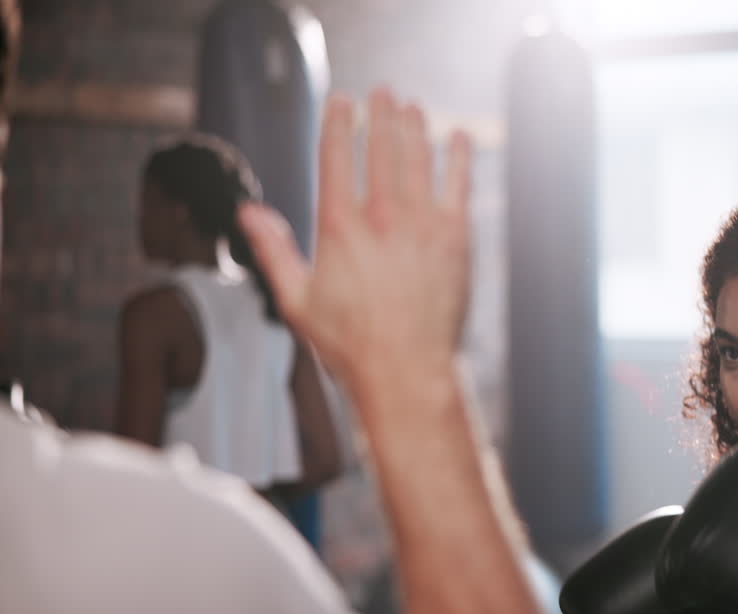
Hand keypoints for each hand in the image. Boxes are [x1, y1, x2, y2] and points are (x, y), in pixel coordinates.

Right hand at [239, 88, 473, 384]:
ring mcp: (422, 224)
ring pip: (419, 159)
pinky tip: (459, 139)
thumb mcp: (296, 299)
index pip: (335, 156)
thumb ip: (273, 249)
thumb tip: (248, 212)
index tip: (342, 101)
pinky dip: (458, 158)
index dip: (339, 122)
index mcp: (339, 226)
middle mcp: (382, 217)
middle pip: (381, 147)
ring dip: (415, 127)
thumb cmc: (350, 342)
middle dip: (382, 113)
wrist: (406, 368)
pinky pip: (460, 185)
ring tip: (412, 106)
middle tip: (383, 91)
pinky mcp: (455, 238)